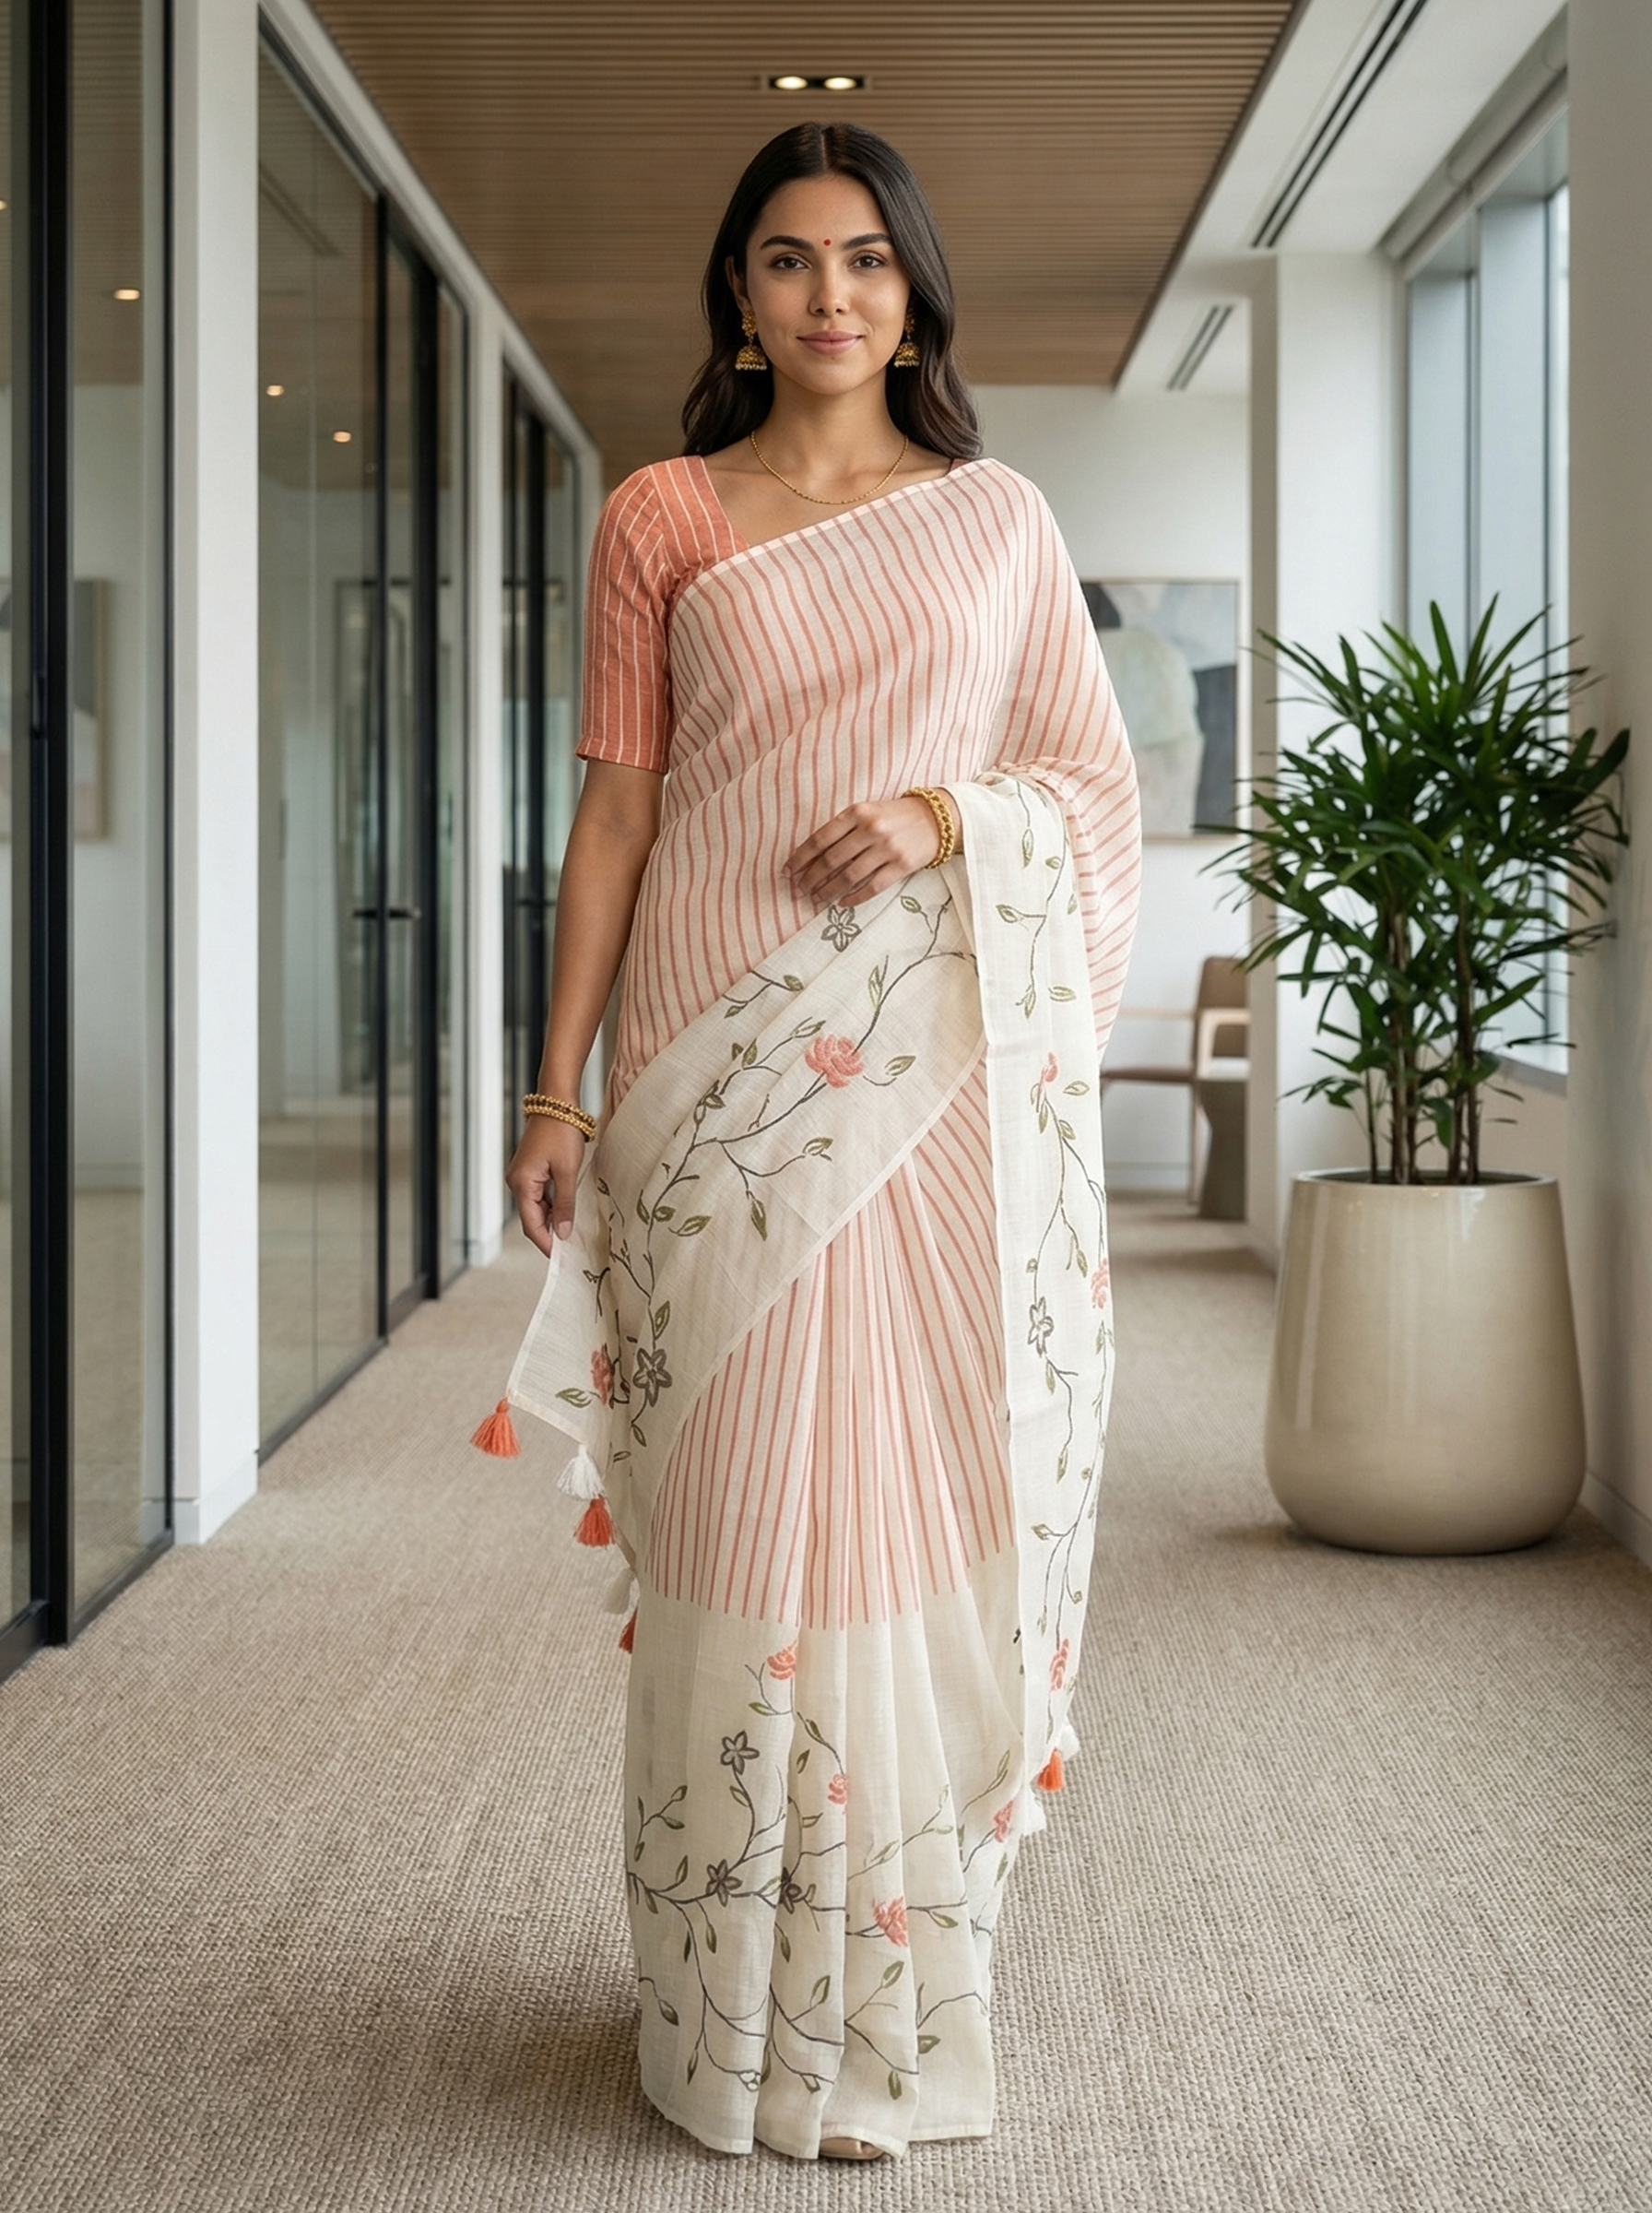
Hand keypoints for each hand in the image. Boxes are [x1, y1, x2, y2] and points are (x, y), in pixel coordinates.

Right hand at [506, 1116, 588, 1254]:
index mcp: (521, 1184)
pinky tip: (568, 1211)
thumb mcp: (568, 1171)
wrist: (556, 1103)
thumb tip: (565, 1233)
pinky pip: (539, 1196)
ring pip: (537, 1208)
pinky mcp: (530, 1171)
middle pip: (532, 1219)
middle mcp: (516, 1182)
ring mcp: (522, 1177)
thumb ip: (565, 1204)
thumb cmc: (561, 1133)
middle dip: (551, 1234)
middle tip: (572, 1249)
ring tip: (574, 1232)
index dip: (546, 1243)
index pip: (531, 1225)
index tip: (562, 1258)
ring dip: (553, 1220)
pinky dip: (553, 1206)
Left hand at [786, 793, 948, 908]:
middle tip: (798, 891)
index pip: (820, 839)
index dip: (800, 858)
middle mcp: (871, 829)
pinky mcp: (901, 866)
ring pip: (848, 877)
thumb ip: (843, 829)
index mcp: (858, 812)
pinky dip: (854, 898)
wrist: (937, 819)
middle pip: (831, 860)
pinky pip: (872, 887)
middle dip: (810, 879)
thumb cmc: (894, 816)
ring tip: (816, 900)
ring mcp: (887, 848)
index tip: (787, 872)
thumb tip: (811, 857)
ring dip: (828, 892)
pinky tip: (842, 903)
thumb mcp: (867, 812)